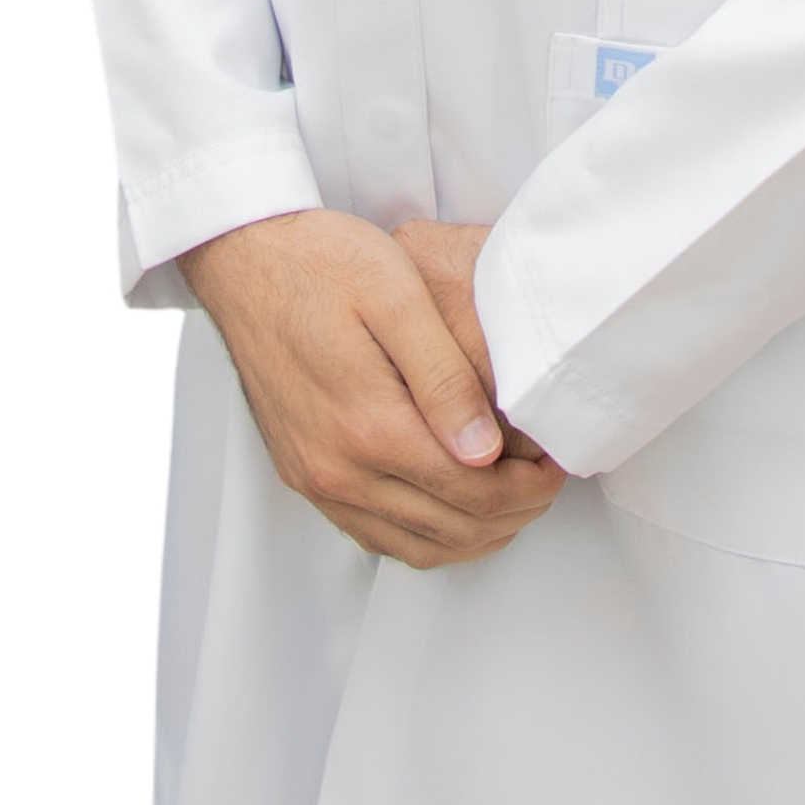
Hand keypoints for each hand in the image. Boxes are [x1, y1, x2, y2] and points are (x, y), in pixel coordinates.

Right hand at [178, 210, 566, 566]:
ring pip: (414, 545)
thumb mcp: (397, 296)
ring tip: (515, 495)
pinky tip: (454, 507)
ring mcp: (315, 477)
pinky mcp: (302, 473)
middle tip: (548, 479)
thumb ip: (444, 377)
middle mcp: (336, 467)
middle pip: (449, 528)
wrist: (246, 258)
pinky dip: (426, 536)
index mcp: (368, 424)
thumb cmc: (323, 262)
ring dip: (474, 534)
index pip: (470, 492)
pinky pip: (374, 535)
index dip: (527, 487)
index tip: (557, 462)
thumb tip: (484, 452)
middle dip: (512, 512)